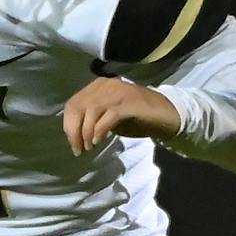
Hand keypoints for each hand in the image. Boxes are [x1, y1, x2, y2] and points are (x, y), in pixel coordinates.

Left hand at [63, 76, 179, 154]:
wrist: (167, 115)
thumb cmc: (137, 117)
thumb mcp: (109, 117)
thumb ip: (93, 120)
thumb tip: (76, 134)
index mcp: (98, 87)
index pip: (72, 104)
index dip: (69, 126)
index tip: (74, 145)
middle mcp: (106, 85)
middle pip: (78, 106)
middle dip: (74, 131)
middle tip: (79, 149)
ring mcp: (119, 91)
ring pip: (91, 110)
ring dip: (86, 132)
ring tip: (90, 146)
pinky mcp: (131, 102)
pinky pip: (109, 114)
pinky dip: (100, 129)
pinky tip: (99, 140)